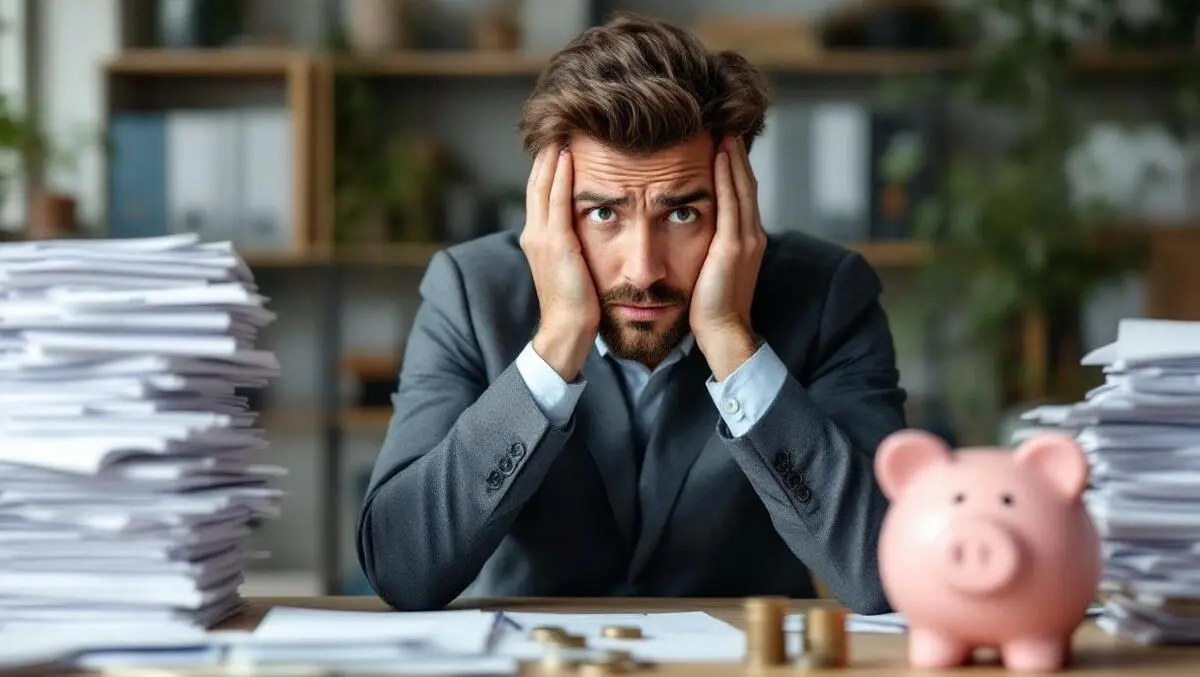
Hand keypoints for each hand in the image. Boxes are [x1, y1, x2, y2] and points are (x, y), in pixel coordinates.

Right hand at [519, 144, 599, 381]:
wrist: (568, 330)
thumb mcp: (575, 268)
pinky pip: (556, 199)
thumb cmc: (579, 305)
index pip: (540, 193)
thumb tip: (591, 232)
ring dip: (552, 156)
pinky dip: (560, 174)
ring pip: (543, 184)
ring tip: (563, 130)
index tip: (560, 143)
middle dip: (547, 154)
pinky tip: (568, 154)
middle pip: (537, 182)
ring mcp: (540, 237)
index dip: (548, 167)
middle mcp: (533, 233)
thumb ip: (576, 246)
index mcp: (537, 239)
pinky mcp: (554, 242)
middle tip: (559, 126)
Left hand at [690, 136, 766, 380]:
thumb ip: (709, 248)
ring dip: (733, 156)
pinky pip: (732, 201)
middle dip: (736, 154)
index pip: (741, 195)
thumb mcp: (710, 270)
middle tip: (724, 125)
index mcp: (746, 240)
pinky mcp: (734, 246)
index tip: (722, 143)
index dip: (734, 168)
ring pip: (742, 186)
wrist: (723, 334)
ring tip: (723, 130)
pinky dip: (728, 174)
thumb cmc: (710, 308)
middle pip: (746, 183)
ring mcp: (746, 239)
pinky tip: (719, 153)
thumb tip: (690, 232)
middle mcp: (751, 235)